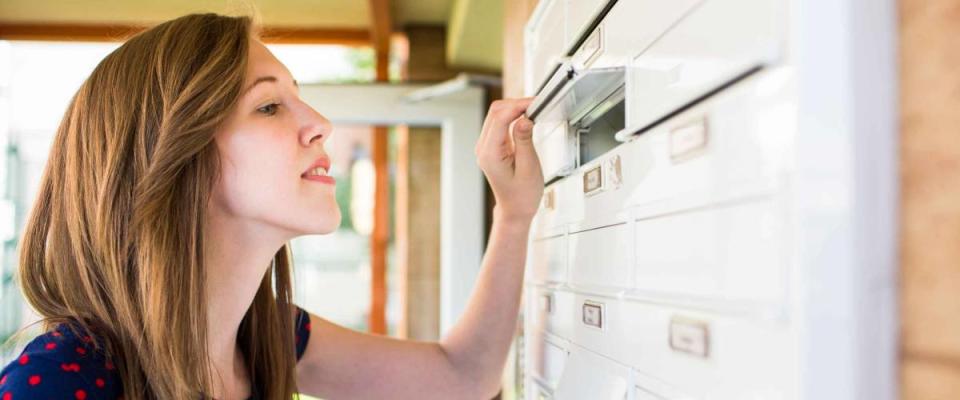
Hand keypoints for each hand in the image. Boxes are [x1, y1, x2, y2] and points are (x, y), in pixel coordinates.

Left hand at [475, 98, 543, 221]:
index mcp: (490, 154)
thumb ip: (525, 141)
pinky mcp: (492, 146)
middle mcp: (484, 148)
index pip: (499, 118)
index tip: (534, 103)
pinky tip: (525, 117)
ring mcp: (486, 146)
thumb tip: (524, 119)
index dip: (517, 106)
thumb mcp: (529, 167)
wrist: (515, 209)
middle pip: (495, 112)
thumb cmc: (523, 194)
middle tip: (536, 104)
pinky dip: (512, 116)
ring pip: (496, 115)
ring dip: (514, 108)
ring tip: (533, 109)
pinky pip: (499, 123)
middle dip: (516, 104)